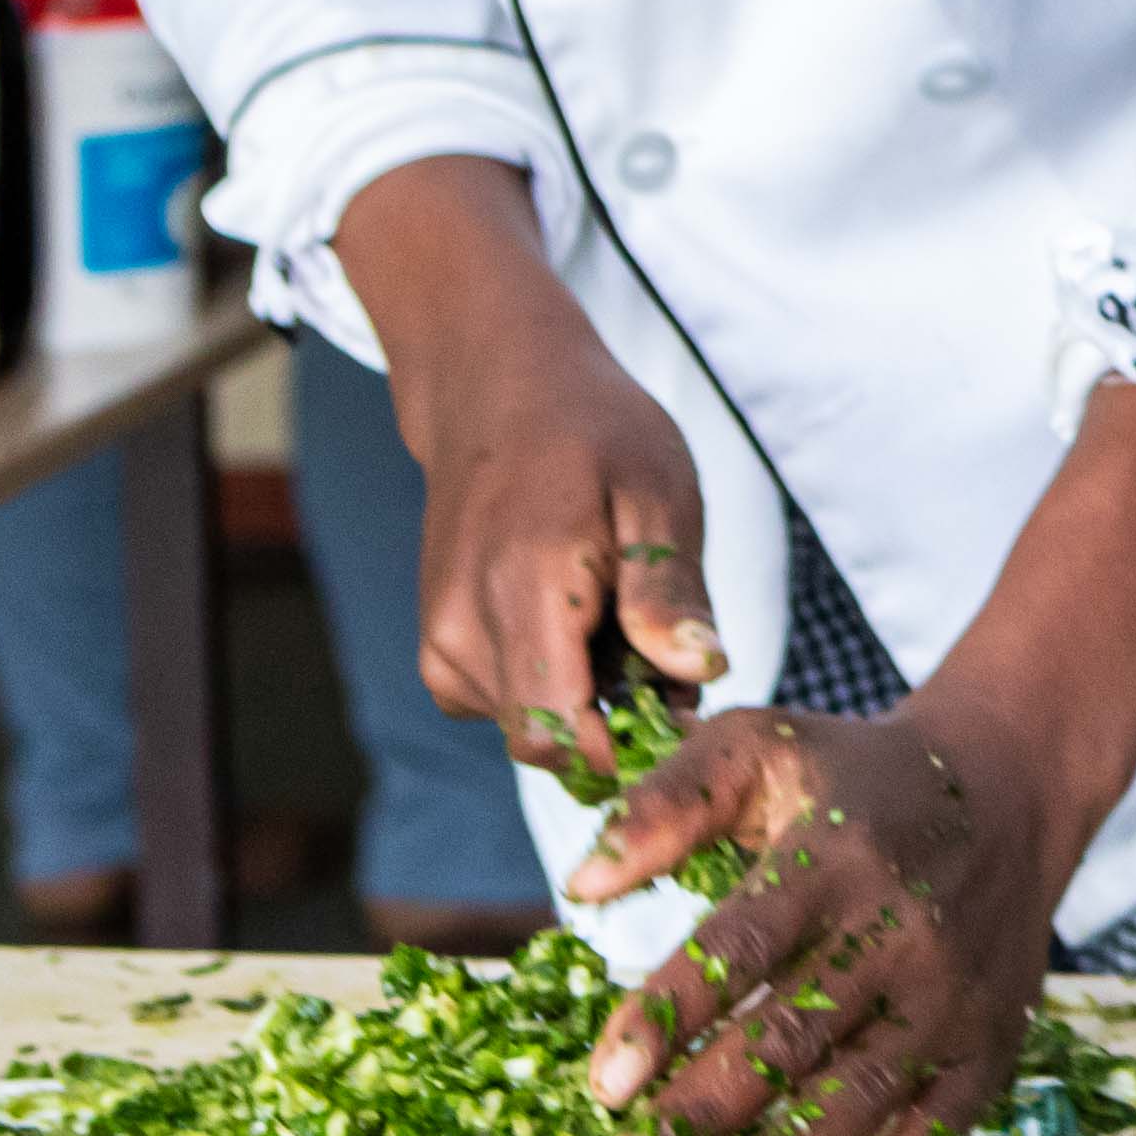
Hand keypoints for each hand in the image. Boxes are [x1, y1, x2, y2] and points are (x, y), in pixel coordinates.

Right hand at [331, 155, 720, 786]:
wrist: (497, 392)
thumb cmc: (594, 433)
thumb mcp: (659, 490)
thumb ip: (670, 589)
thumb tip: (697, 675)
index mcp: (523, 589)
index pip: (557, 732)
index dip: (625, 743)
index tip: (677, 700)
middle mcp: (462, 627)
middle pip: (549, 741)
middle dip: (615, 718)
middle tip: (660, 642)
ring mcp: (440, 641)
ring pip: (529, 728)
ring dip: (586, 695)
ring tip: (617, 610)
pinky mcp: (438, 647)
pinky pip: (505, 705)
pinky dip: (551, 680)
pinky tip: (577, 618)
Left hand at [578, 704, 1056, 1135]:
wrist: (1014, 783)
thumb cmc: (859, 776)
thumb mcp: (762, 746)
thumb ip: (667, 804)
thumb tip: (581, 884)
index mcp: (831, 855)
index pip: (740, 947)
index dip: (669, 1017)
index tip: (603, 1088)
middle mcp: (896, 928)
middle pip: (791, 1035)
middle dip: (704, 1115)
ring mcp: (950, 990)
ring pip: (862, 1090)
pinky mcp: (991, 1037)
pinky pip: (943, 1123)